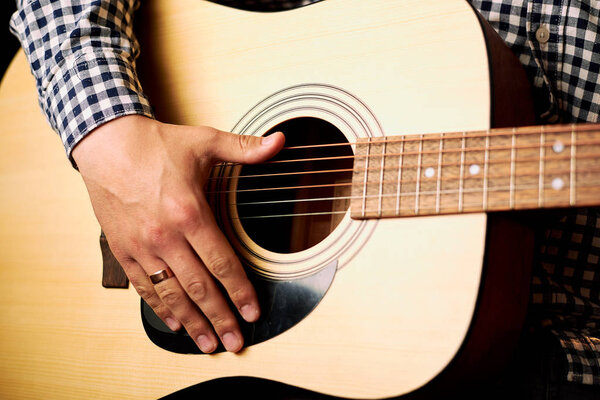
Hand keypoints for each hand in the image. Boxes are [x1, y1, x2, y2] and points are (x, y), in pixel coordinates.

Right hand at [72, 115, 284, 352]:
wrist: (106, 144)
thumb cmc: (155, 145)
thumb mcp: (204, 141)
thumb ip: (245, 148)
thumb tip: (279, 142)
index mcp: (190, 213)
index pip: (222, 263)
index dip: (240, 291)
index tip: (252, 312)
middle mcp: (166, 236)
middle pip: (199, 287)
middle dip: (220, 318)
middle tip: (234, 341)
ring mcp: (142, 246)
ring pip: (172, 294)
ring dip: (193, 322)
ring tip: (208, 343)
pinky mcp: (123, 249)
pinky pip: (144, 286)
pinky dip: (160, 308)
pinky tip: (175, 322)